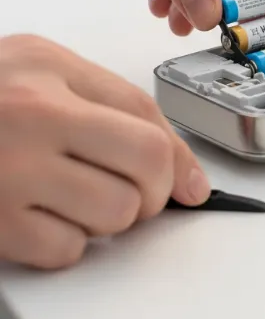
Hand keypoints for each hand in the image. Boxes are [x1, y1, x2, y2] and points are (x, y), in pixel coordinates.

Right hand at [0, 35, 210, 268]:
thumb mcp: (47, 69)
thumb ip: (118, 106)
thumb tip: (184, 173)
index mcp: (49, 72)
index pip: (148, 120)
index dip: (181, 161)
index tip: (191, 185)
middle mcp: (31, 118)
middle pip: (146, 167)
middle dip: (155, 189)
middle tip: (136, 189)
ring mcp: (7, 174)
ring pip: (115, 213)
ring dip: (112, 215)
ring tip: (81, 196)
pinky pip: (66, 250)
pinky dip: (69, 242)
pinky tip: (46, 215)